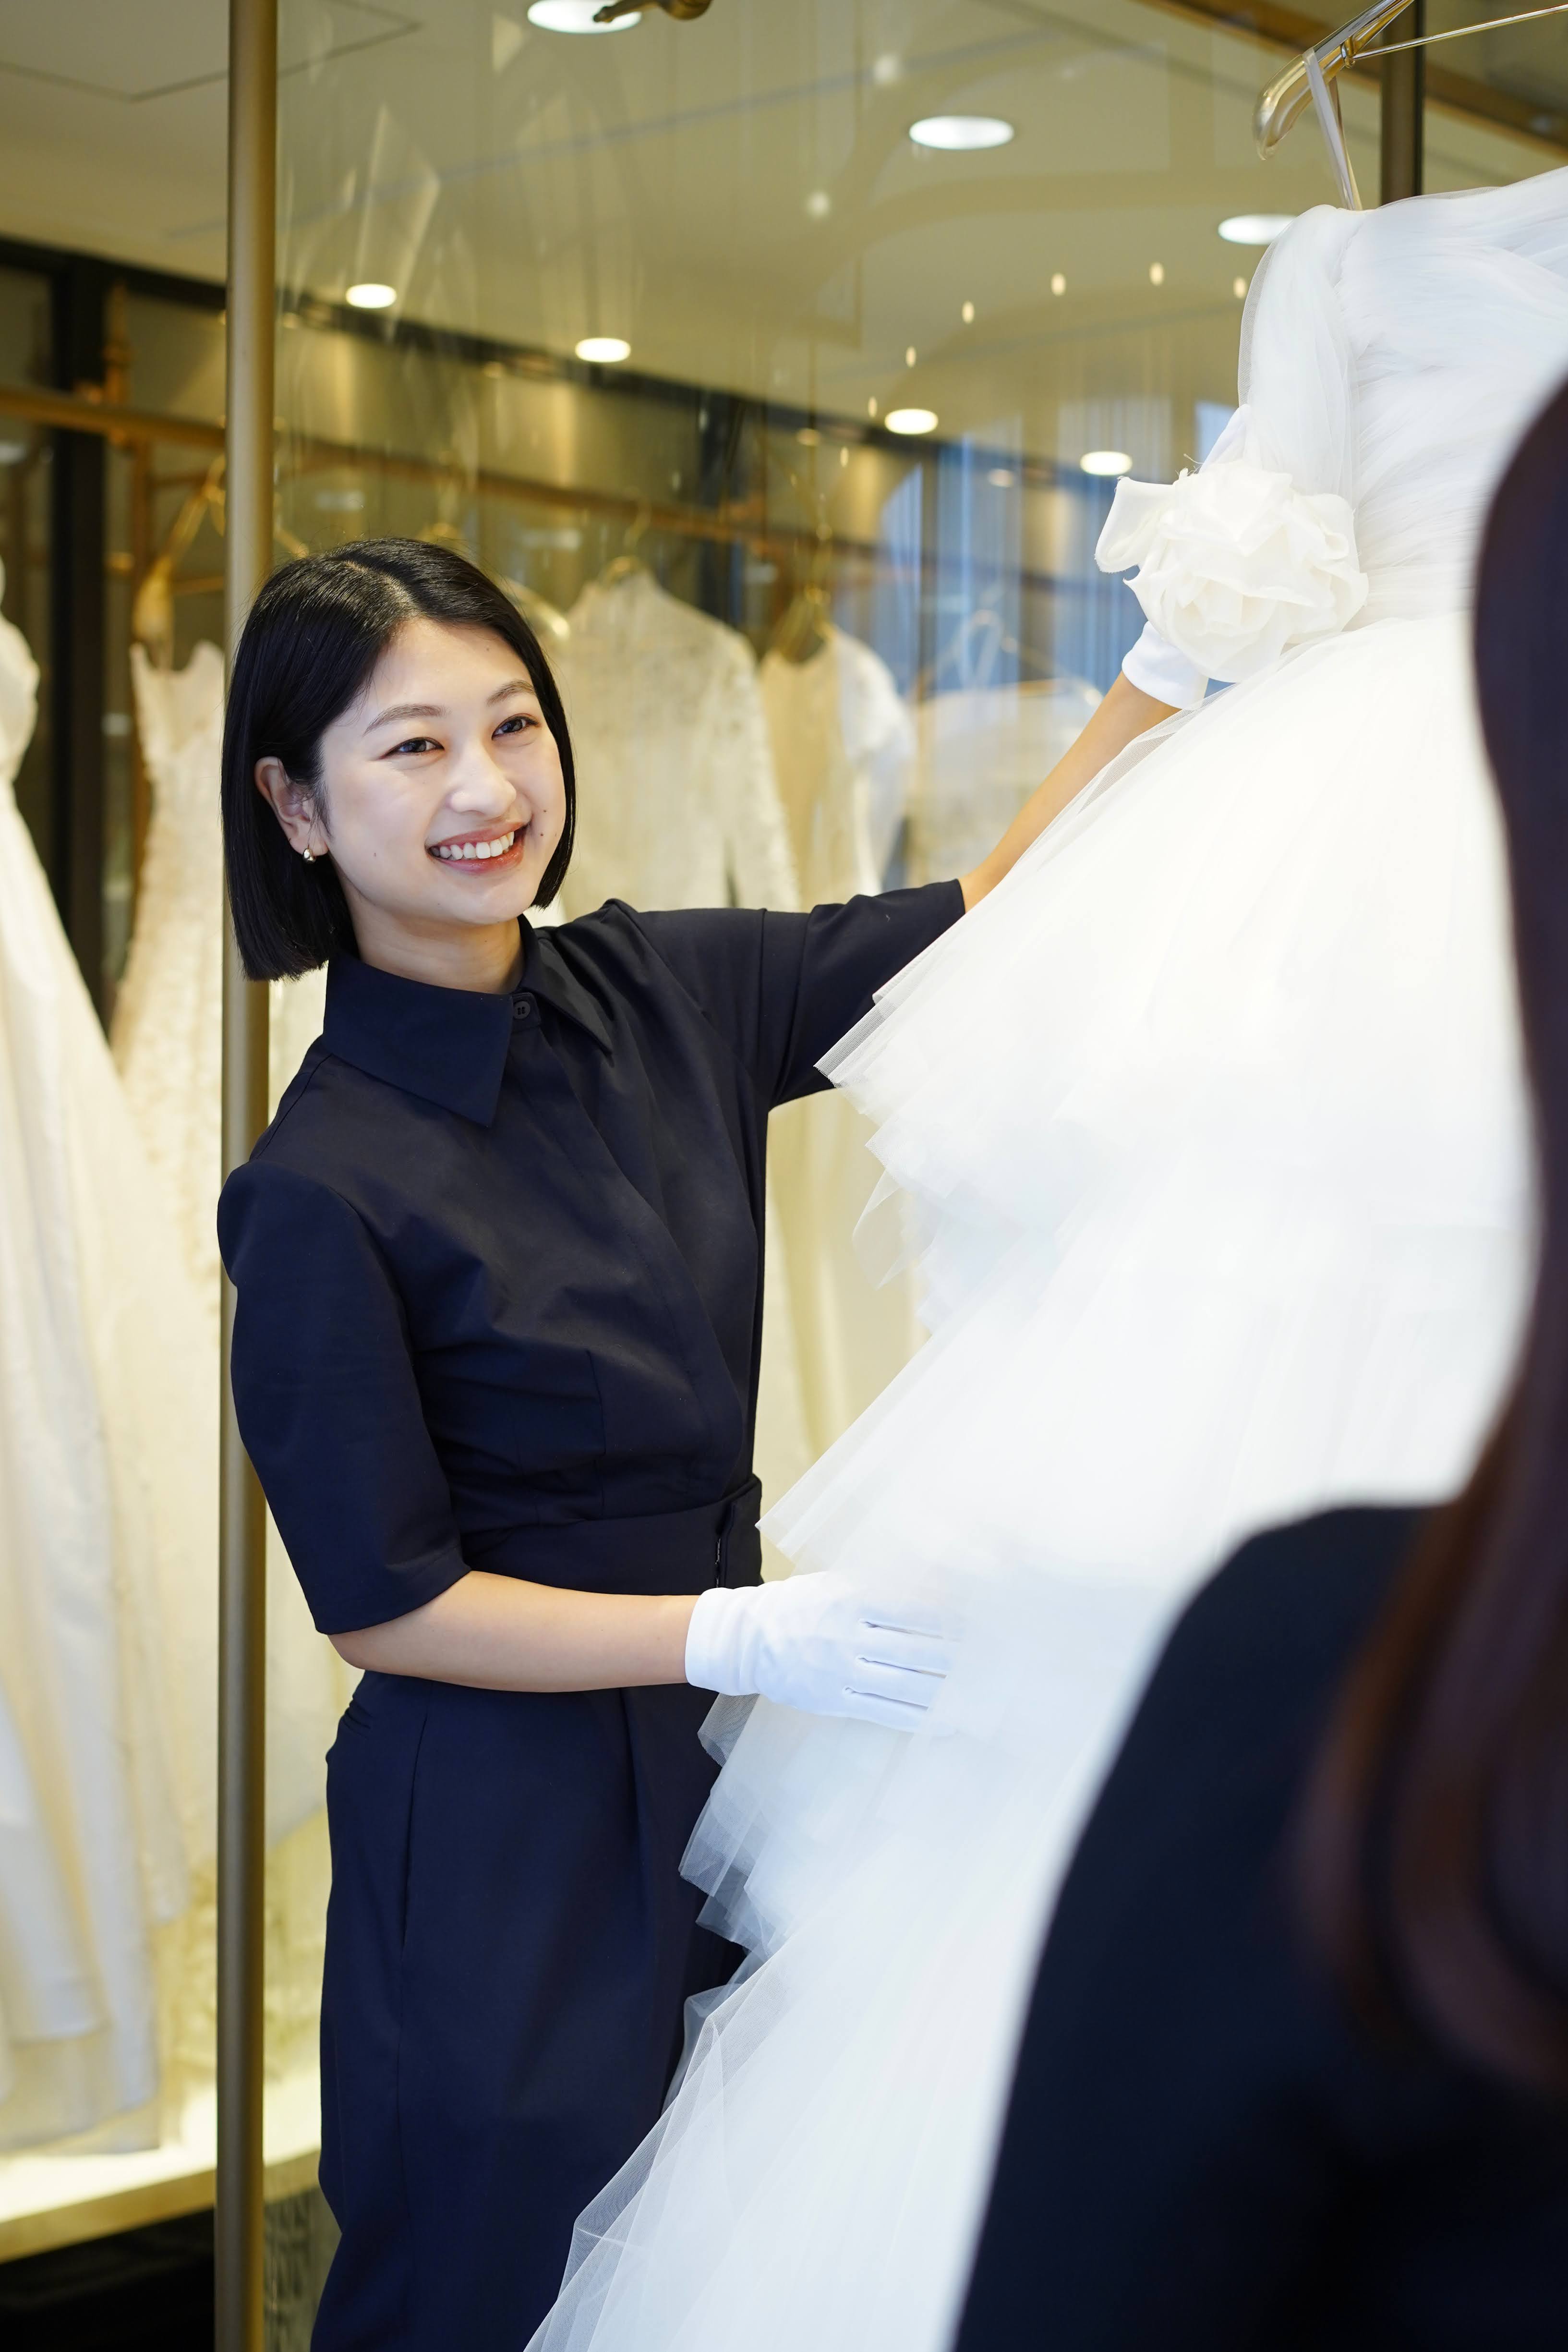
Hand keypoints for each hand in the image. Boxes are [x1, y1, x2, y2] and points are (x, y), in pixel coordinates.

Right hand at [685, 1571, 956, 1730]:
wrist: (750, 1639)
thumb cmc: (803, 1604)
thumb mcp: (838, 1581)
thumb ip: (881, 1586)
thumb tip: (937, 1589)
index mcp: (851, 1599)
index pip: (912, 1610)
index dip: (950, 1620)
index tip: (980, 1625)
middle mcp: (848, 1636)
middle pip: (915, 1649)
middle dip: (957, 1657)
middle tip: (994, 1662)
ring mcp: (841, 1672)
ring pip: (904, 1685)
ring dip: (945, 1692)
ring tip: (979, 1696)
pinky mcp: (835, 1701)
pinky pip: (884, 1713)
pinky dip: (918, 1719)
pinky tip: (945, 1721)